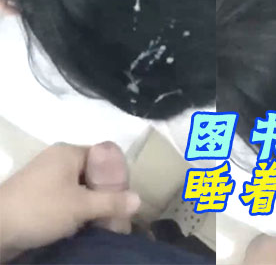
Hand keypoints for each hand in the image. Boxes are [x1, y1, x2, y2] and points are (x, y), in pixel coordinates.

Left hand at [0, 143, 140, 260]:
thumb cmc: (40, 210)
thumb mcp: (82, 206)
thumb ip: (112, 202)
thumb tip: (139, 200)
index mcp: (68, 152)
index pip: (103, 156)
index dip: (117, 174)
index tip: (125, 194)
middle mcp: (56, 159)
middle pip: (92, 172)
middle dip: (104, 191)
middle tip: (116, 209)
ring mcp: (43, 177)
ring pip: (78, 187)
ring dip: (89, 202)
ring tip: (101, 219)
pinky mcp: (35, 194)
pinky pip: (64, 197)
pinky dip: (74, 208)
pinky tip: (81, 223)